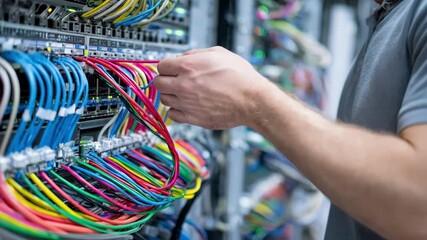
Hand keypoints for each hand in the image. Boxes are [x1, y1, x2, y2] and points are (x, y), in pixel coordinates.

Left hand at [155, 46, 273, 128]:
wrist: (252, 100)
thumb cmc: (240, 77)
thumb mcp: (219, 53)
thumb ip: (195, 53)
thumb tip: (182, 57)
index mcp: (188, 66)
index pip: (161, 66)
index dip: (167, 66)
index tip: (172, 69)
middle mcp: (184, 85)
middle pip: (158, 83)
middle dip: (165, 80)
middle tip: (174, 81)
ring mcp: (187, 103)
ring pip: (164, 99)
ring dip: (171, 95)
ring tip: (184, 93)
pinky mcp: (192, 118)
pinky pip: (172, 115)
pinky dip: (177, 110)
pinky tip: (186, 105)